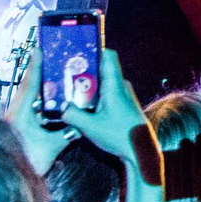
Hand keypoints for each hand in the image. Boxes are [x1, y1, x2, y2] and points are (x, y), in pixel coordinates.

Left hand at [6, 49, 76, 175]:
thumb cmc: (25, 159)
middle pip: (27, 89)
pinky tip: (48, 110)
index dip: (36, 65)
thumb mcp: (51, 147)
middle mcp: (14, 113)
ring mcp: (12, 122)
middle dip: (38, 75)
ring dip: (38, 93)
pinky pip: (27, 114)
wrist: (0, 182)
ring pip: (27, 102)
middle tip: (49, 62)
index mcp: (22, 110)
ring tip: (52, 83)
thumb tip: (84, 126)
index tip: (39, 48)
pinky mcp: (12, 132)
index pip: (31, 82)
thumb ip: (68, 135)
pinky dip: (38, 108)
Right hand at [62, 49, 162, 188]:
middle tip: (63, 73)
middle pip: (101, 69)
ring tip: (67, 89)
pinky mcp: (121, 105)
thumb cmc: (119, 135)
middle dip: (83, 70)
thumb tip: (60, 107)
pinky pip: (105, 93)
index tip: (75, 51)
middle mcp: (120, 86)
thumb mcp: (89, 127)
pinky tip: (80, 105)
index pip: (107, 56)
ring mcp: (122, 95)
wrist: (139, 151)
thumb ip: (72, 115)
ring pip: (102, 82)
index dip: (93, 50)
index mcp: (115, 85)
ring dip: (87, 85)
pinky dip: (93, 96)